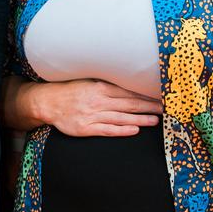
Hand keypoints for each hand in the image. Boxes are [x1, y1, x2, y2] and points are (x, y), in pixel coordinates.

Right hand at [31, 79, 161, 136]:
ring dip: (140, 120)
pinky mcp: (87, 128)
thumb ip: (107, 84)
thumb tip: (128, 83)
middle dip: (149, 107)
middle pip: (129, 105)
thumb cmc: (70, 90)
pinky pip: (108, 130)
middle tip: (164, 109)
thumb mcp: (88, 81)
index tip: (159, 97)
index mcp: (100, 87)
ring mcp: (93, 115)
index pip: (129, 92)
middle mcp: (99, 101)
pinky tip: (134, 130)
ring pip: (122, 118)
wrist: (48, 102)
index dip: (145, 95)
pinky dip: (122, 130)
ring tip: (155, 120)